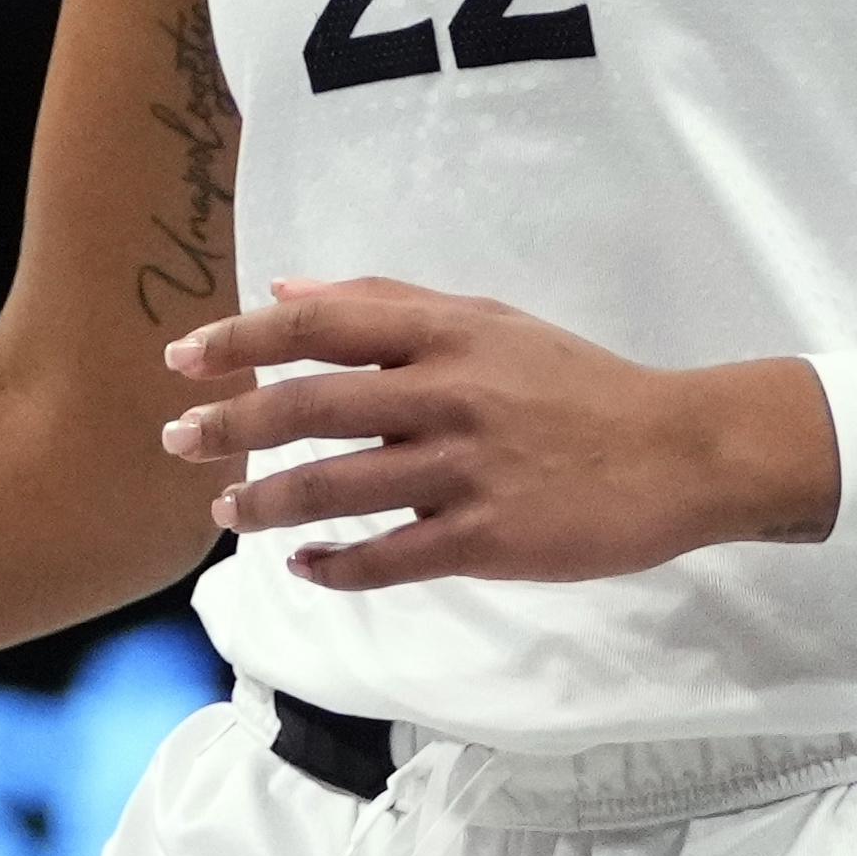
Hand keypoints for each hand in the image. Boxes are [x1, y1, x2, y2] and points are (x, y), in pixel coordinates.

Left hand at [157, 277, 839, 589]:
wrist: (679, 451)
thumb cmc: (576, 384)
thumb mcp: (487, 320)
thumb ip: (385, 302)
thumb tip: (284, 290)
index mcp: (446, 332)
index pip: (320, 326)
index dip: (241, 340)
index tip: (183, 360)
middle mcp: (447, 394)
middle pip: (309, 406)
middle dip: (229, 424)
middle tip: (177, 441)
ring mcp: (466, 470)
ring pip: (335, 488)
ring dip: (266, 502)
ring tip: (226, 510)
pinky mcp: (488, 538)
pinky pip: (389, 559)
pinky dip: (333, 566)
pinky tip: (301, 566)